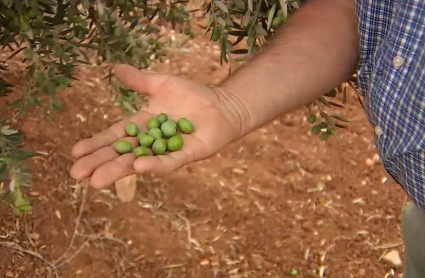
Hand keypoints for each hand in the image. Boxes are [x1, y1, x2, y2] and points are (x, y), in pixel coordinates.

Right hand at [70, 64, 242, 187]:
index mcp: (142, 125)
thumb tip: (115, 68)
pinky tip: (138, 168)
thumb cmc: (192, 96)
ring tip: (97, 180)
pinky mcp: (187, 154)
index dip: (96, 144)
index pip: (114, 136)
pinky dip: (155, 164)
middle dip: (100, 163)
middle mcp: (151, 141)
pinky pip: (169, 161)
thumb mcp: (162, 84)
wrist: (222, 105)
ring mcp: (168, 150)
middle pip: (122, 153)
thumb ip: (139, 80)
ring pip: (140, 162)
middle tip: (77, 174)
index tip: (75, 152)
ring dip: (120, 170)